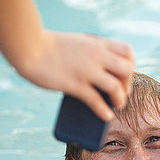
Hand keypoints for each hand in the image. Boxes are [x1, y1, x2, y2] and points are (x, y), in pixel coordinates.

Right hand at [15, 30, 134, 120]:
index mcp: (97, 43)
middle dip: (128, 84)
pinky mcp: (74, 84)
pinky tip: (106, 117)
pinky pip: (96, 101)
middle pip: (127, 70)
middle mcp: (96, 55)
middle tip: (122, 92)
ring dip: (120, 99)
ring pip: (116, 87)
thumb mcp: (76, 42)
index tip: (124, 75)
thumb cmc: (48, 46)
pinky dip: (104, 111)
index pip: (127, 52)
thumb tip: (98, 72)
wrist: (29, 46)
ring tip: (118, 106)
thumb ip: (90, 51)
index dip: (131, 65)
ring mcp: (86, 70)